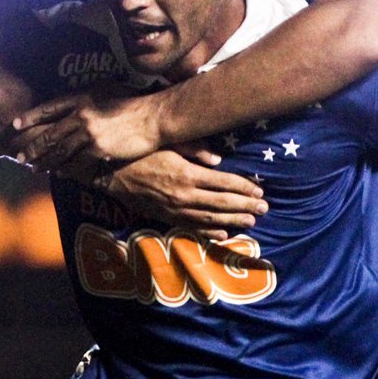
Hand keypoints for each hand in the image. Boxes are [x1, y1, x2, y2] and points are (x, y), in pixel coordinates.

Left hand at [11, 92, 164, 170]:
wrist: (154, 117)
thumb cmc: (134, 102)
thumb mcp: (108, 90)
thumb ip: (88, 99)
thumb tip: (75, 107)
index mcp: (82, 97)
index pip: (49, 108)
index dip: (31, 117)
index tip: (15, 124)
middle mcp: (81, 114)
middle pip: (50, 134)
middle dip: (33, 147)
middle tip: (20, 156)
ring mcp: (89, 133)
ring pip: (59, 151)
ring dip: (45, 162)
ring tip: (35, 168)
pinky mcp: (98, 149)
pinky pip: (76, 163)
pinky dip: (66, 169)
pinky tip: (60, 173)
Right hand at [97, 146, 267, 240]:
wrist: (112, 174)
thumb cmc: (143, 153)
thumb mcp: (168, 143)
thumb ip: (194, 149)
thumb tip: (218, 160)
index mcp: (187, 174)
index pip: (224, 182)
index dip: (244, 187)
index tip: (259, 190)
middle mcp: (184, 195)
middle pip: (222, 202)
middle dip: (245, 206)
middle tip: (264, 209)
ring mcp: (176, 210)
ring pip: (210, 218)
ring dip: (233, 220)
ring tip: (251, 222)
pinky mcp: (166, 218)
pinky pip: (192, 227)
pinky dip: (209, 232)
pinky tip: (224, 234)